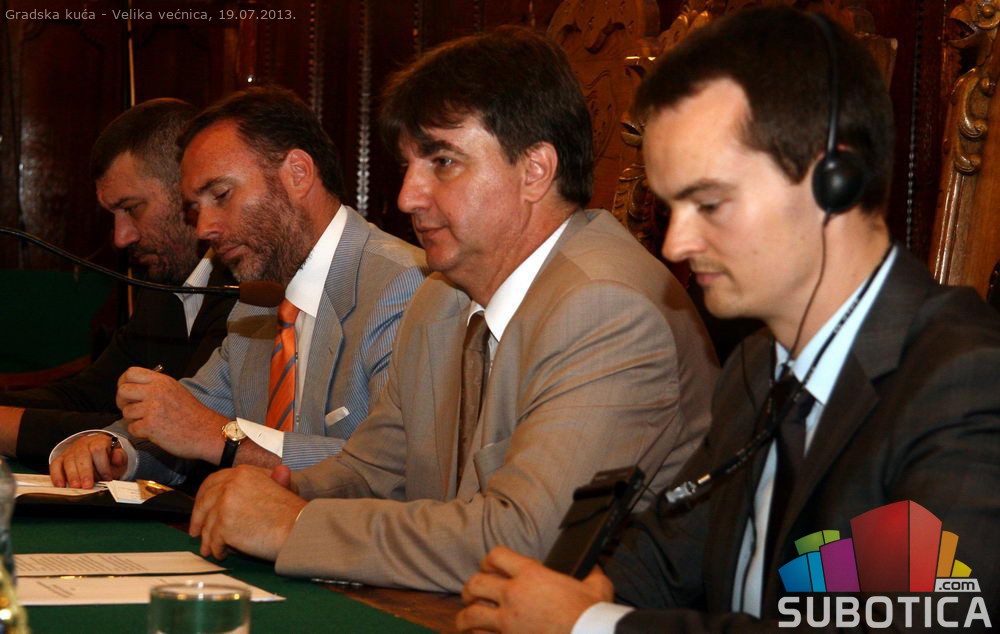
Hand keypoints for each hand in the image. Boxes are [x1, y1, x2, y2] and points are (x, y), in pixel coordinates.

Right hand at [49, 434, 126, 487]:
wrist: (96, 450)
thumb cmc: (107, 457)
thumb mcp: (117, 456)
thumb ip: (119, 457)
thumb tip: (117, 457)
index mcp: (98, 441)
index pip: (98, 450)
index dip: (103, 465)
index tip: (107, 478)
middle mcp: (83, 444)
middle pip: (82, 456)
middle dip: (85, 472)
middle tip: (87, 486)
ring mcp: (70, 451)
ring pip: (68, 461)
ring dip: (72, 475)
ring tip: (76, 487)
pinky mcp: (60, 458)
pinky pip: (55, 465)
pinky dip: (57, 475)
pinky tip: (61, 485)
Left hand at [117, 367, 227, 461]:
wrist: (207, 432)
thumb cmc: (193, 414)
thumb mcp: (176, 390)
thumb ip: (156, 386)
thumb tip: (134, 388)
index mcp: (161, 381)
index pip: (130, 373)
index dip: (123, 382)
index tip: (127, 392)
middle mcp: (155, 392)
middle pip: (122, 391)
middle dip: (122, 402)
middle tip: (131, 409)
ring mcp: (152, 409)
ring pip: (126, 412)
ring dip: (133, 420)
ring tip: (149, 422)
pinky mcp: (150, 427)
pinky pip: (132, 428)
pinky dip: (140, 432)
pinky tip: (152, 432)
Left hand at [189, 464, 305, 560]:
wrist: (298, 529)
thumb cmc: (292, 512)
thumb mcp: (279, 487)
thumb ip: (265, 481)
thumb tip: (267, 476)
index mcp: (243, 473)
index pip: (213, 482)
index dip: (203, 496)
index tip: (200, 509)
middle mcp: (231, 484)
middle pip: (204, 503)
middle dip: (198, 519)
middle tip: (195, 532)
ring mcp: (225, 504)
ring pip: (207, 525)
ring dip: (207, 539)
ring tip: (210, 549)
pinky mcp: (224, 525)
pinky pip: (213, 541)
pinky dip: (216, 549)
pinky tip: (222, 554)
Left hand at [457, 547, 613, 632]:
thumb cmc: (592, 615)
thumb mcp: (597, 587)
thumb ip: (591, 574)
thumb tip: (594, 567)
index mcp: (532, 575)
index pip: (496, 556)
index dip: (490, 560)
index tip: (490, 567)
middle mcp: (513, 595)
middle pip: (475, 584)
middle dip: (470, 589)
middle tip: (472, 594)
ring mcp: (507, 623)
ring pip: (471, 615)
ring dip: (465, 617)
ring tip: (466, 620)